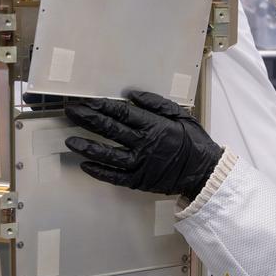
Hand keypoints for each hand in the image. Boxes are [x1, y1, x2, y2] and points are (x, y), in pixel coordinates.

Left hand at [64, 90, 222, 197]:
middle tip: (71, 112)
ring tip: (70, 140)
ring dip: (88, 146)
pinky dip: (99, 172)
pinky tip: (85, 165)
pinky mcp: (139, 181)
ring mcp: (140, 164)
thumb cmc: (193, 142)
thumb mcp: (180, 115)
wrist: (204, 172)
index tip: (87, 101)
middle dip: (88, 119)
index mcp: (154, 126)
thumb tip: (132, 95)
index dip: (102, 106)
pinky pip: (115, 177)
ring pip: (108, 155)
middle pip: (110, 130)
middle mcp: (144, 144)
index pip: (122, 113)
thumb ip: (156, 104)